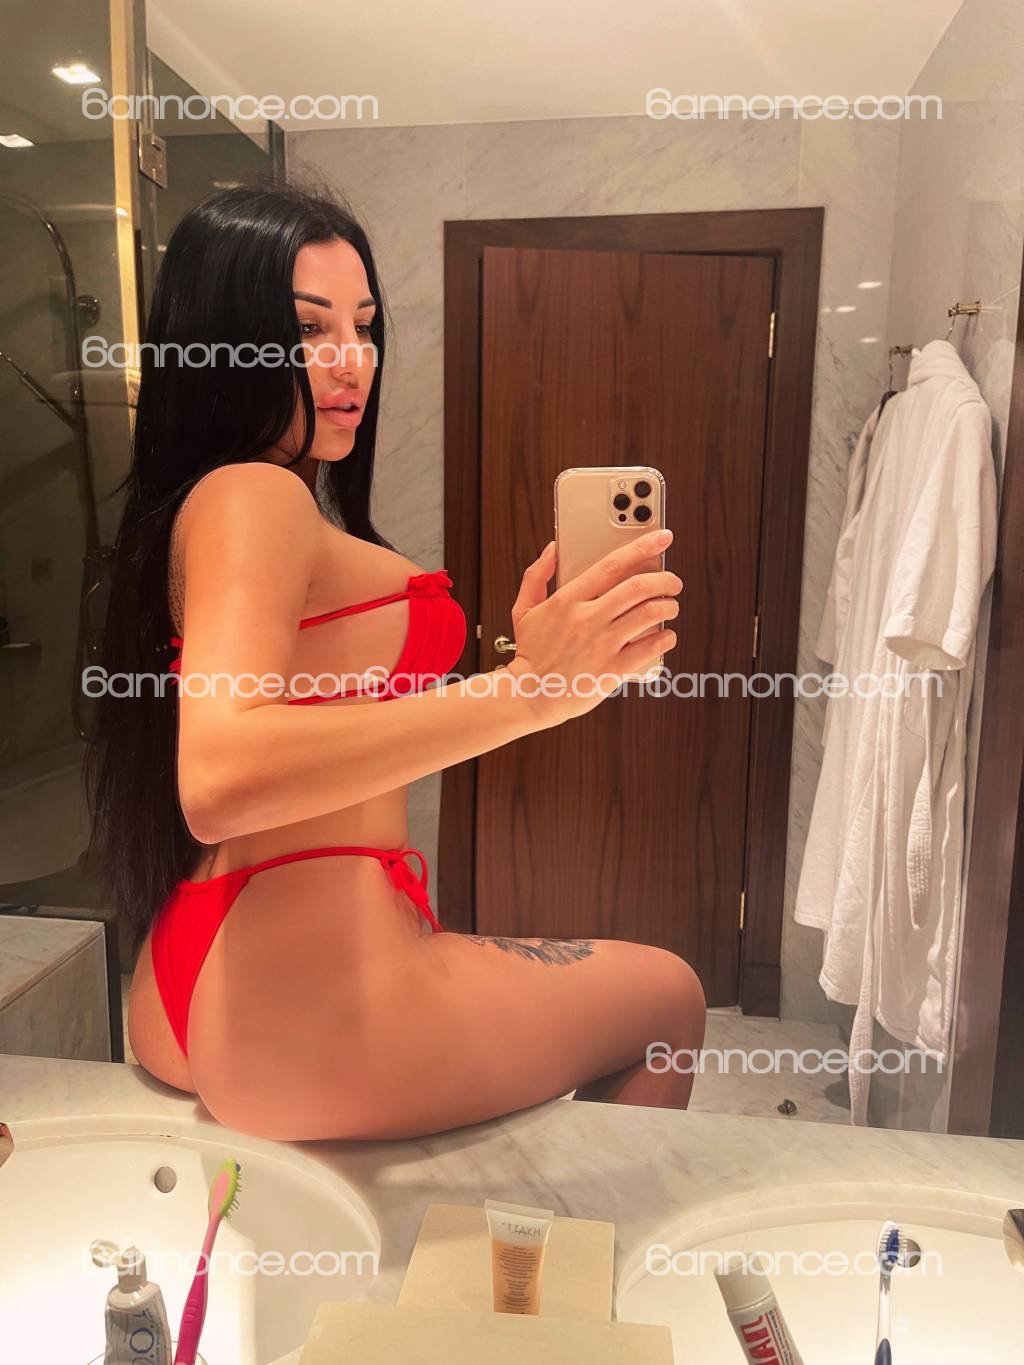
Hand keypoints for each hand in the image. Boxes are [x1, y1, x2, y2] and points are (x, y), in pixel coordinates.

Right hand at [501, 529, 681, 725]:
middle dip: (665, 579)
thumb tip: (553, 549)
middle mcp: (587, 619)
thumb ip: (537, 576)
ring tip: (671, 606)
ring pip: (650, 614)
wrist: (529, 695)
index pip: (612, 565)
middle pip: (638, 587)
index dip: (642, 547)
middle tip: (672, 581)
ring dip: (669, 606)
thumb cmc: (530, 653)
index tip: (661, 538)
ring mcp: (602, 645)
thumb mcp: (524, 610)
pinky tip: (666, 635)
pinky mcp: (613, 670)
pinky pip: (651, 648)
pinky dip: (666, 638)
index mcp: (567, 600)